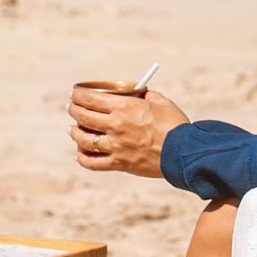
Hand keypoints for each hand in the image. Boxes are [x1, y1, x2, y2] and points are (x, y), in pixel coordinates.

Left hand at [67, 87, 189, 178]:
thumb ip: (142, 95)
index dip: (78, 95)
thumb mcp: (159, 101)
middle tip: (72, 107)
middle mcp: (115, 126)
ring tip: (72, 130)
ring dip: (75, 133)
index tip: (75, 93)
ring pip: (84, 140)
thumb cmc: (174, 123)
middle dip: (73, 110)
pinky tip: (79, 154)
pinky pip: (93, 163)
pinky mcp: (119, 164)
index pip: (90, 99)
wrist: (184, 152)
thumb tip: (133, 92)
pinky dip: (83, 159)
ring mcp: (115, 146)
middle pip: (83, 117)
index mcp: (123, 107)